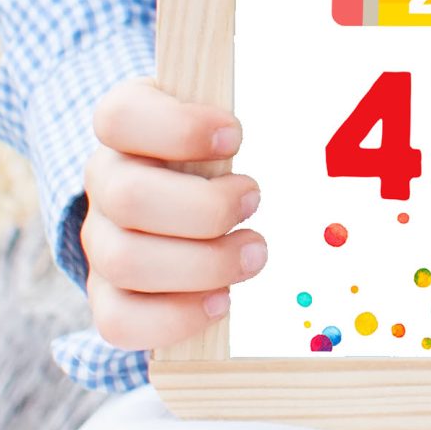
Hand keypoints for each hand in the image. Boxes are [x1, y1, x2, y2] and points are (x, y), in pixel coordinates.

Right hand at [80, 78, 265, 352]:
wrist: (189, 200)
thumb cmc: (218, 153)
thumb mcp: (227, 119)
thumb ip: (252, 108)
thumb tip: (329, 117)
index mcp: (126, 125)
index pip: (120, 115)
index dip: (177, 129)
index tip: (237, 137)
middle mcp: (104, 181)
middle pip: (127, 197)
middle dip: (204, 208)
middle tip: (256, 200)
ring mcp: (100, 240)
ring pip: (124, 261)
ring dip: (202, 264)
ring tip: (254, 253)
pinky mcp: (108, 295)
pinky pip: (118, 321)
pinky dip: (174, 318)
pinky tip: (222, 301)